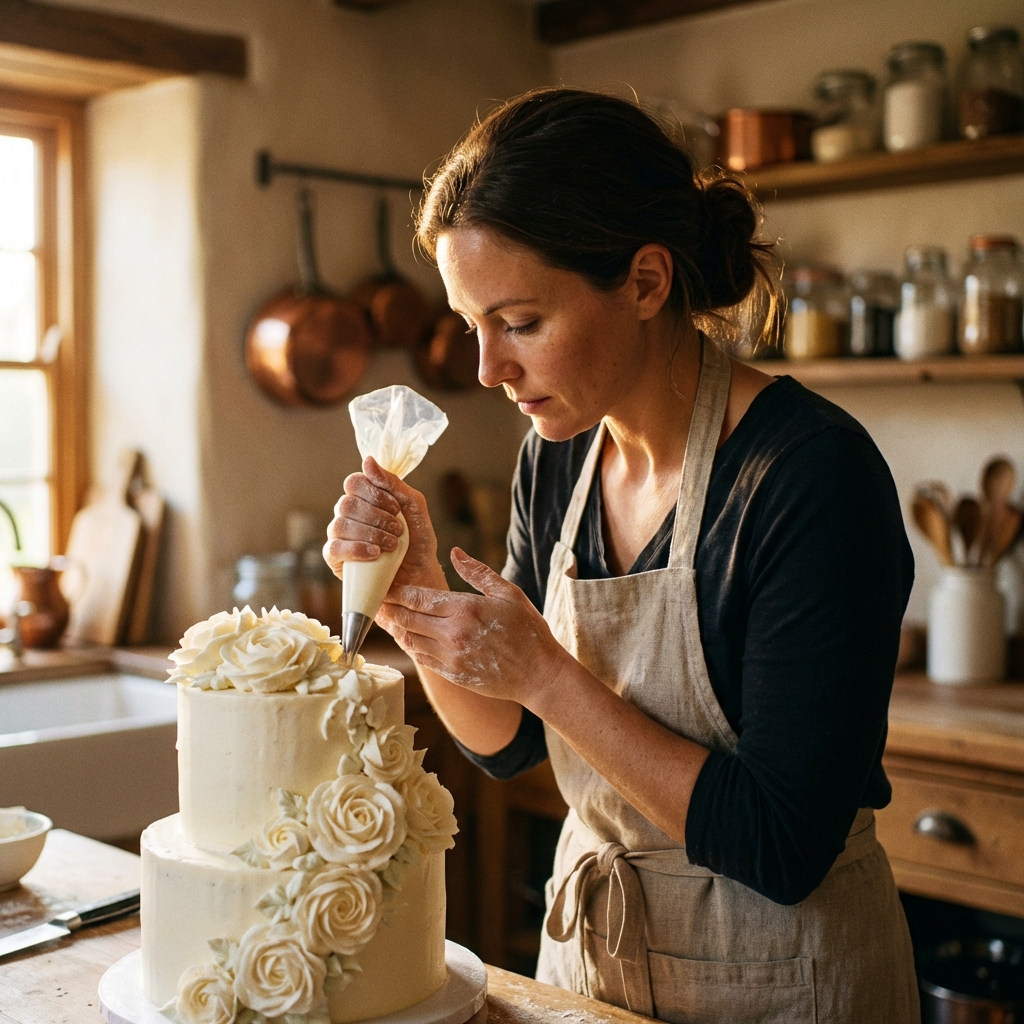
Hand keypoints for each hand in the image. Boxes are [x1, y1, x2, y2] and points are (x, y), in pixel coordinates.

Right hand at [323, 457, 445, 592]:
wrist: (420, 578)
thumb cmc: (418, 543)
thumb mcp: (414, 507)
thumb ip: (394, 483)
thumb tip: (368, 460)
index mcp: (365, 499)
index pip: (354, 482)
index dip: (374, 493)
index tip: (396, 508)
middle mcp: (349, 515)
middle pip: (347, 503)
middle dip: (377, 517)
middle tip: (398, 530)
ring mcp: (340, 537)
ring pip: (339, 524)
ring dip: (371, 534)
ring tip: (392, 545)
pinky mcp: (336, 560)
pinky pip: (334, 548)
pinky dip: (357, 549)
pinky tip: (375, 554)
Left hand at [378, 547, 571, 708]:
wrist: (539, 674)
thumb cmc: (528, 629)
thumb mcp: (508, 594)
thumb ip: (478, 572)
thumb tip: (456, 552)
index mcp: (465, 609)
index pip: (419, 598)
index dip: (398, 592)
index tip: (387, 585)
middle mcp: (453, 634)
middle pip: (407, 619)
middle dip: (390, 608)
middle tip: (379, 600)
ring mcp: (451, 657)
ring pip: (411, 640)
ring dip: (398, 628)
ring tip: (389, 618)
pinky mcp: (453, 675)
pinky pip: (422, 659)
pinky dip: (412, 647)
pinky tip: (409, 638)